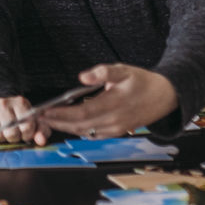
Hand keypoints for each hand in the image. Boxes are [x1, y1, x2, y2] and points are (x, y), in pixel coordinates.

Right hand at [0, 96, 50, 145]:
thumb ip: (41, 130)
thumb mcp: (32, 118)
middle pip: (11, 133)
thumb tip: (41, 141)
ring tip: (2, 131)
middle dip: (13, 138)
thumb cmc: (16, 113)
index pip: (26, 127)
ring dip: (0, 138)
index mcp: (20, 102)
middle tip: (12, 133)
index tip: (24, 133)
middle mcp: (3, 103)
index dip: (27, 135)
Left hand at [40, 64, 177, 137]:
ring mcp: (116, 129)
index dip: (61, 114)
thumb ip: (102, 72)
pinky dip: (78, 130)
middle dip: (57, 123)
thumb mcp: (124, 70)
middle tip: (38, 118)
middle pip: (79, 126)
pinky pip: (93, 134)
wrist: (165, 97)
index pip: (81, 113)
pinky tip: (68, 124)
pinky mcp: (117, 132)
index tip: (44, 111)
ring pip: (85, 132)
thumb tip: (82, 76)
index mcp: (114, 105)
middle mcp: (114, 121)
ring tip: (48, 120)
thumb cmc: (142, 81)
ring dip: (65, 128)